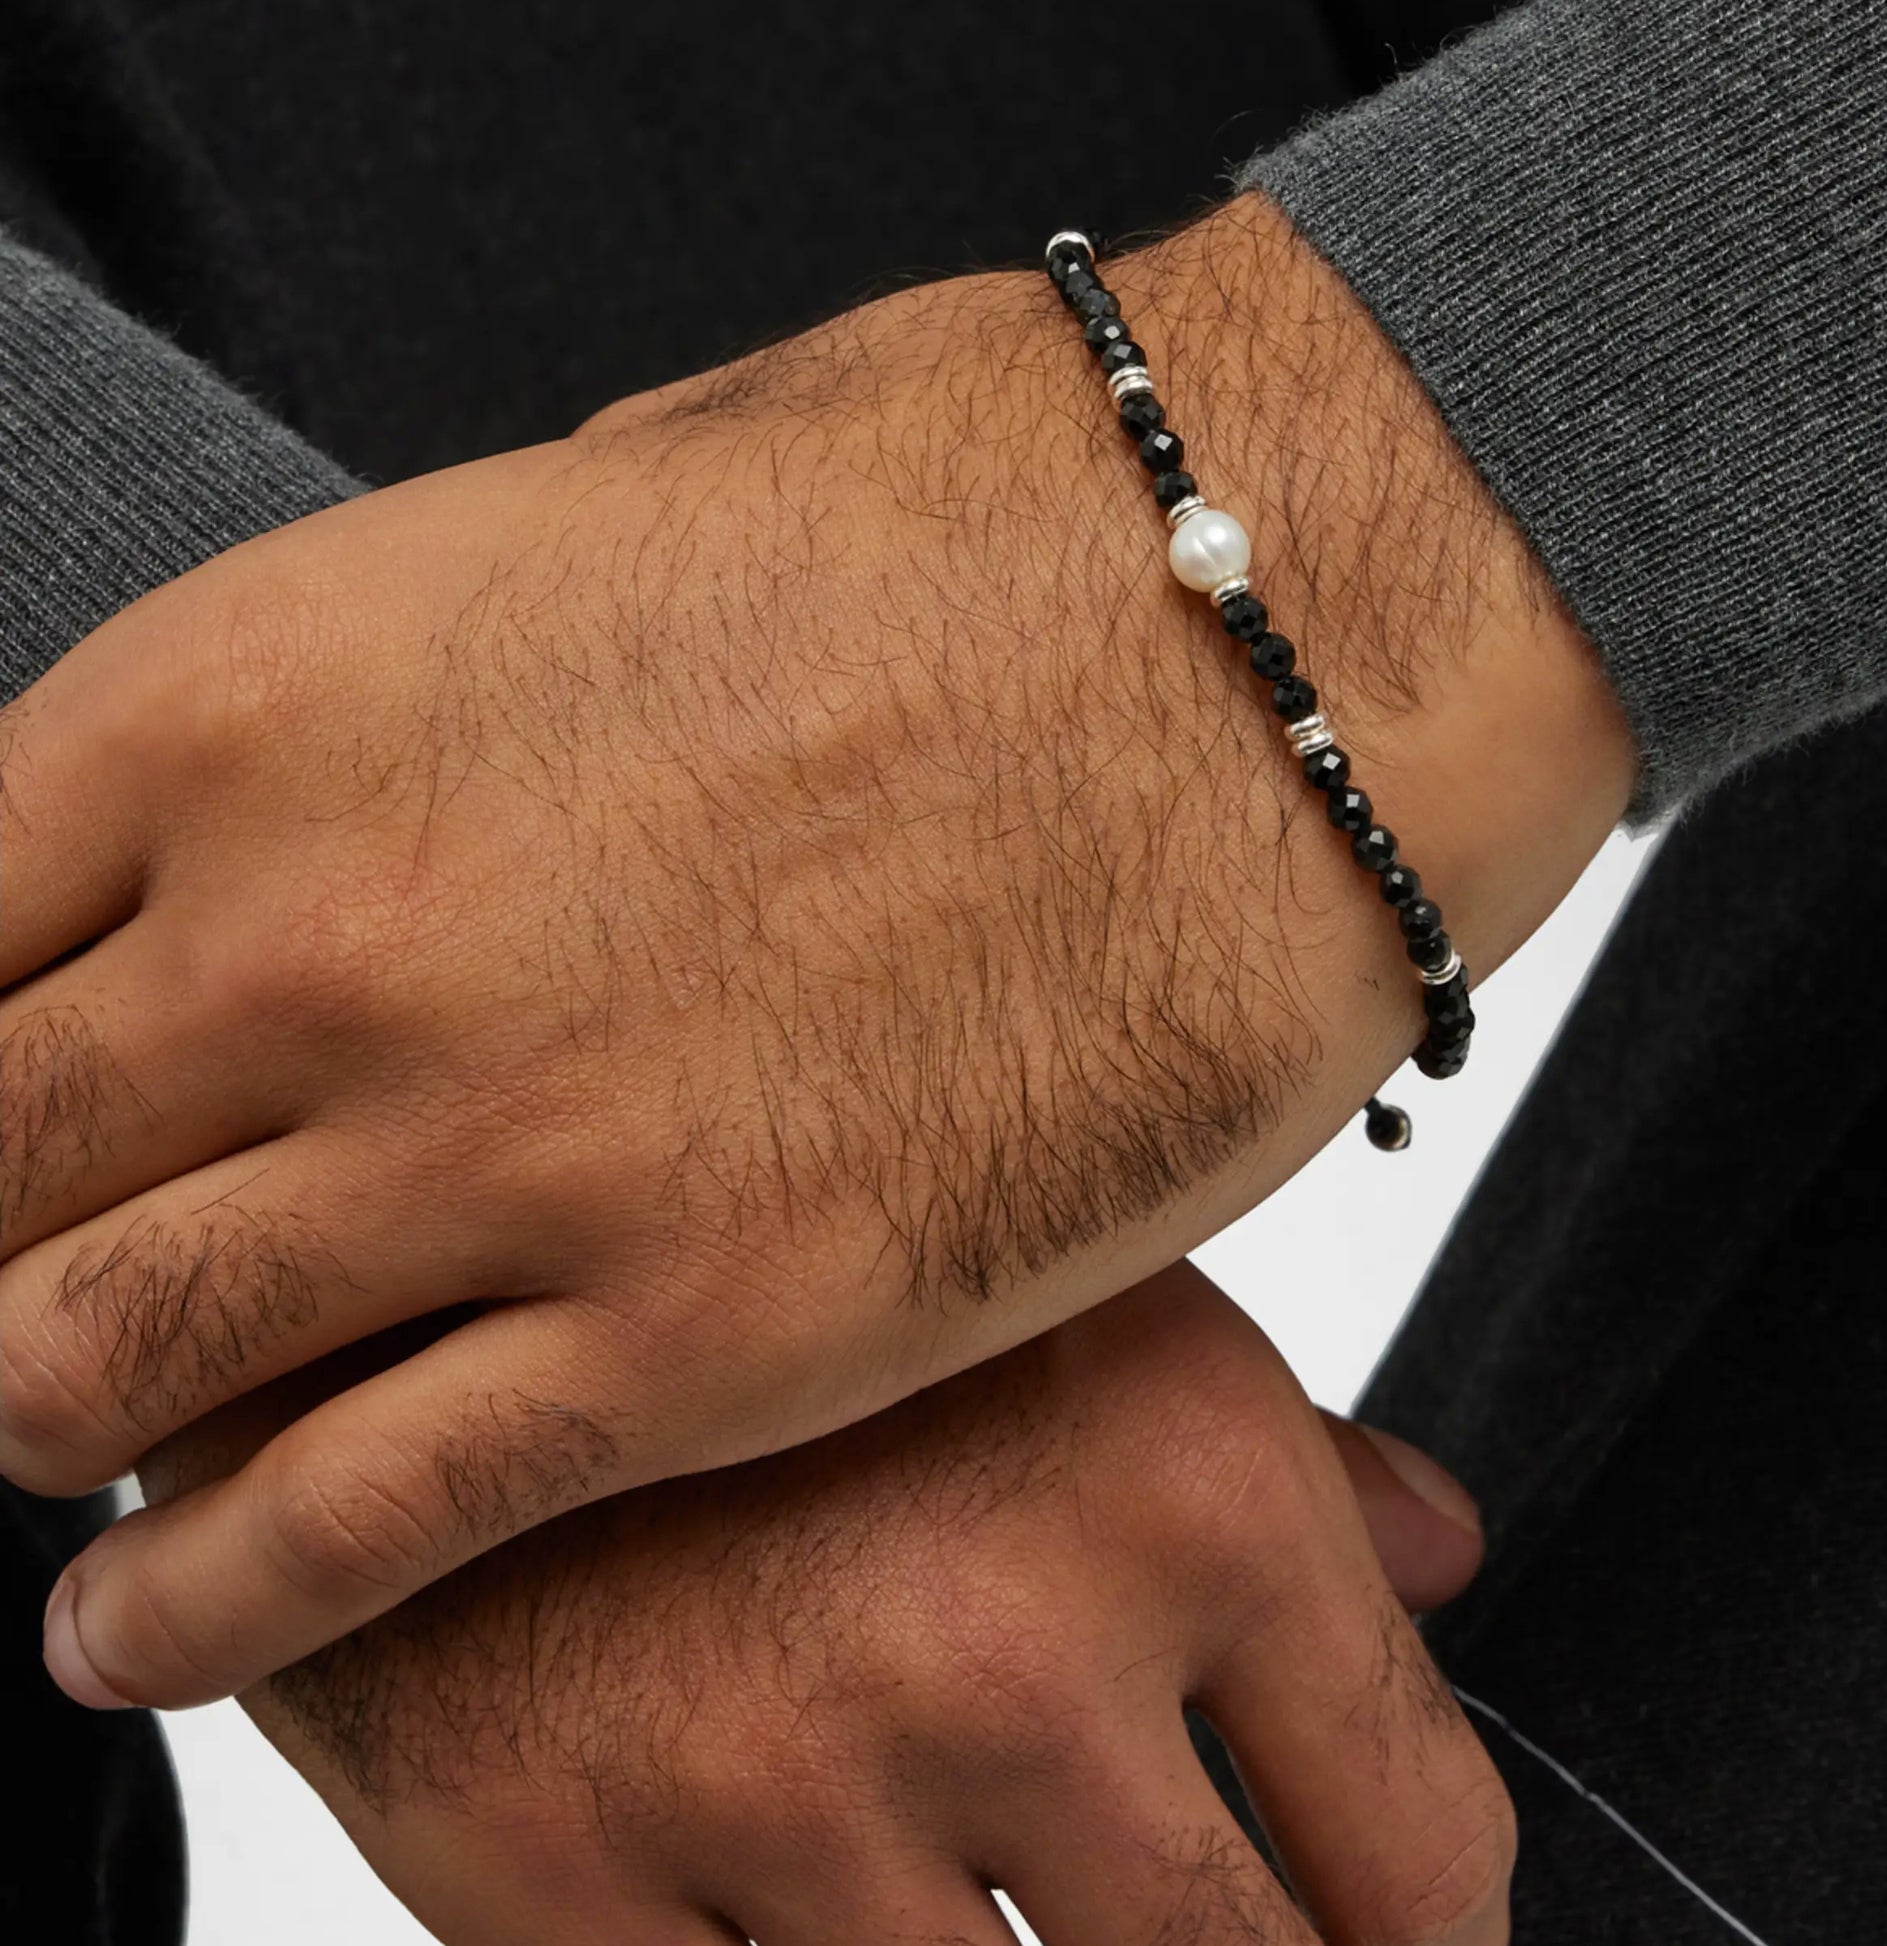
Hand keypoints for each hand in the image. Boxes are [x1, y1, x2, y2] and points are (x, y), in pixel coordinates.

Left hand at [1, 195, 1630, 1706]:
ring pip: (92, 1374)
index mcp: (254, 703)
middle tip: (21, 1293)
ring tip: (84, 1444)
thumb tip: (275, 820)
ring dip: (57, 1418)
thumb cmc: (944, 537)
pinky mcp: (701, 1333)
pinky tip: (150, 1627)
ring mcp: (504, 1154)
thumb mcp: (563, 540)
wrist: (1257, 635)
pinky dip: (197, 1607)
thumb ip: (371, 713)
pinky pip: (338, 1533)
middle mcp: (324, 942)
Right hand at [146, 1264, 1511, 1945]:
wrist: (402, 1225)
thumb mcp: (1063, 1281)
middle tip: (1219, 1938)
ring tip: (1009, 1907)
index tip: (1389, 1940)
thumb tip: (1442, 1559)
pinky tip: (815, 1909)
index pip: (1421, 1846)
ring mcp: (774, 1780)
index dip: (1431, 1937)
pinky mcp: (553, 1872)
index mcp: (1182, 1481)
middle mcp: (1009, 1645)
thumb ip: (1279, 1449)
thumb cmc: (778, 1241)